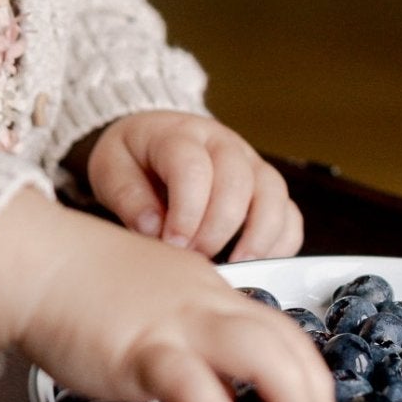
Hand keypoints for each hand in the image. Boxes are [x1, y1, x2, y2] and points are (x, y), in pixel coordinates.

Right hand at [0, 189, 334, 401]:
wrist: (33, 261)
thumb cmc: (82, 287)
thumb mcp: (159, 301)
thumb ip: (194, 338)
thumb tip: (224, 389)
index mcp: (213, 293)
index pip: (286, 332)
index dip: (311, 380)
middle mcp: (205, 305)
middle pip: (287, 343)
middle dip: (314, 399)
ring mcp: (174, 324)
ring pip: (256, 351)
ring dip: (290, 401)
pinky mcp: (136, 348)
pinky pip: (187, 379)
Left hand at [82, 111, 301, 263]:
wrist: (151, 140)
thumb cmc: (132, 158)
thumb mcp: (111, 169)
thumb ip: (128, 197)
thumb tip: (153, 228)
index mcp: (179, 134)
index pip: (194, 167)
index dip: (187, 210)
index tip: (174, 243)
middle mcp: (222, 143)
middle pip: (238, 181)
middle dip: (218, 228)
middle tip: (196, 258)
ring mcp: (250, 163)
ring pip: (273, 193)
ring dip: (258, 236)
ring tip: (235, 266)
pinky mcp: (266, 187)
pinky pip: (289, 213)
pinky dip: (281, 242)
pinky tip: (257, 264)